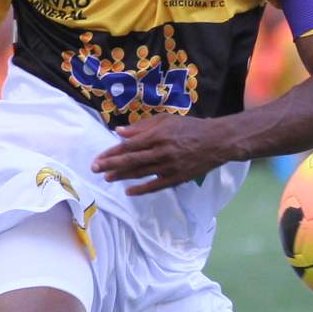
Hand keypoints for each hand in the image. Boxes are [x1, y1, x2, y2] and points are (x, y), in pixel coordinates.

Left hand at [93, 114, 230, 196]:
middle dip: (110, 165)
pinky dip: (141, 189)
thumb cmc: (191, 128)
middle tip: (95, 169)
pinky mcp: (177, 178)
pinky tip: (129, 191)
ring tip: (107, 178)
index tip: (98, 157)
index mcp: (158, 135)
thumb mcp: (167, 120)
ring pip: (140, 173)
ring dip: (122, 177)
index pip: (129, 145)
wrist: (217, 141)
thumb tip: (119, 132)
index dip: (112, 152)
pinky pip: (155, 185)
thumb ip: (142, 126)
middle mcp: (161, 151)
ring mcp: (169, 166)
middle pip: (131, 160)